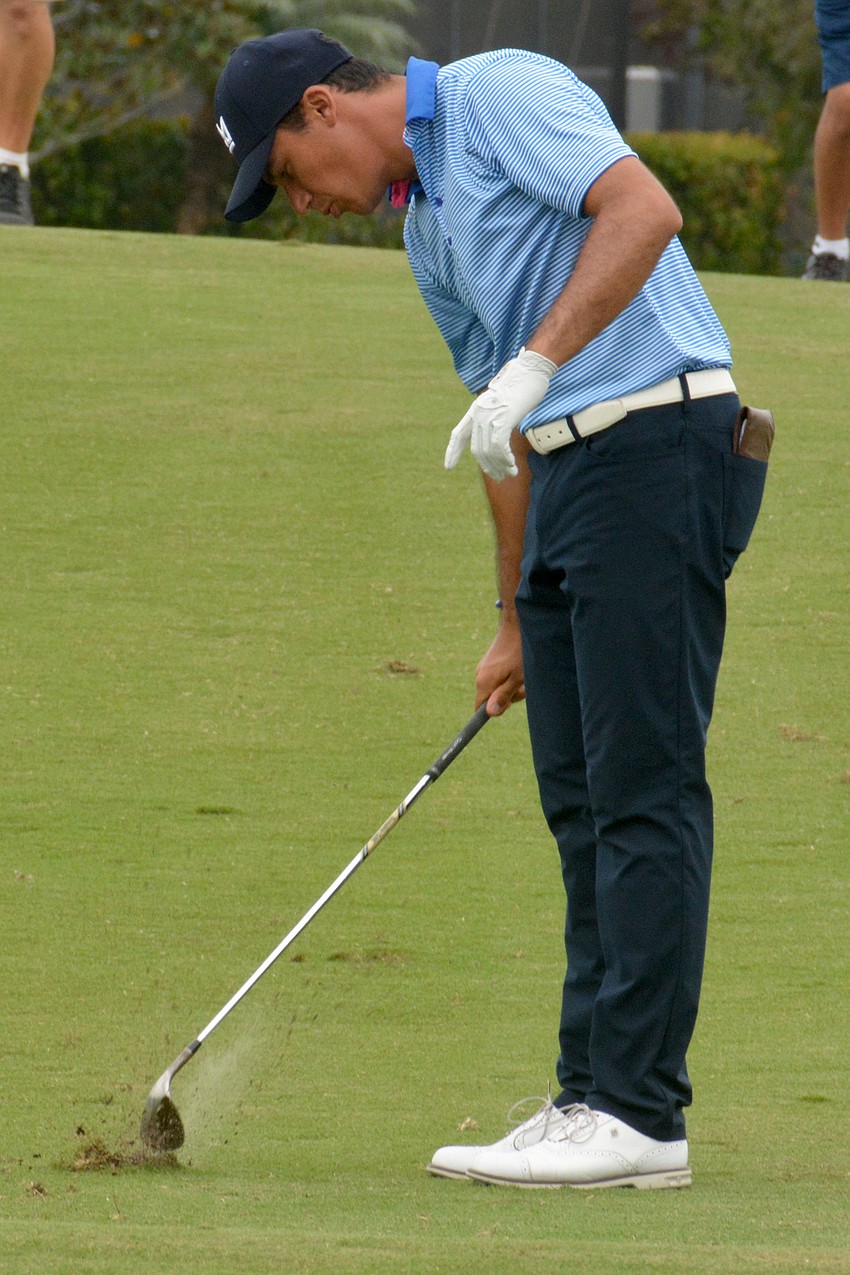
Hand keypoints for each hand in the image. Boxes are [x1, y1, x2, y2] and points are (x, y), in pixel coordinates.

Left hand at [445, 347, 556, 479]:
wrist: (531, 369)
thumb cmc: (522, 384)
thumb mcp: (502, 402)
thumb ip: (495, 416)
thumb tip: (497, 433)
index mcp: (475, 409)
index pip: (459, 434)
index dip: (453, 451)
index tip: (448, 467)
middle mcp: (479, 414)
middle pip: (477, 449)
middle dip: (487, 467)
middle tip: (499, 477)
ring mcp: (490, 416)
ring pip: (488, 451)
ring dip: (499, 467)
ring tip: (510, 474)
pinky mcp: (503, 419)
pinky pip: (499, 447)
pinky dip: (505, 460)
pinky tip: (511, 465)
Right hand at [475, 619, 524, 715]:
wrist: (517, 625)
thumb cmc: (520, 653)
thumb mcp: (516, 678)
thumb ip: (503, 696)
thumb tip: (489, 713)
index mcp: (484, 683)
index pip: (479, 709)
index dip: (494, 711)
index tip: (508, 703)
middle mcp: (480, 676)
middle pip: (491, 698)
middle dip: (508, 697)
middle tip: (522, 686)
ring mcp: (484, 668)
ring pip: (496, 687)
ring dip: (510, 686)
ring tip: (522, 674)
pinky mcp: (489, 662)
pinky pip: (497, 677)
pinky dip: (509, 677)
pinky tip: (518, 667)